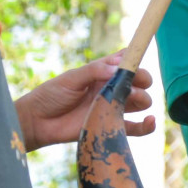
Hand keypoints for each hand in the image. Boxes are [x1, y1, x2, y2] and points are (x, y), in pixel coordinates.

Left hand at [14, 55, 153, 151]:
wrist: (37, 121)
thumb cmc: (51, 95)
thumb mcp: (70, 78)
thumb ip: (94, 71)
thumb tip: (119, 68)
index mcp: (102, 73)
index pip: (126, 62)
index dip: (135, 59)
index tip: (135, 61)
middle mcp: (111, 89)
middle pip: (139, 81)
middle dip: (142, 79)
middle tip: (132, 83)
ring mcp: (112, 108)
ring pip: (140, 101)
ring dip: (142, 98)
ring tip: (128, 99)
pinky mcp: (111, 127)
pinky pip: (136, 128)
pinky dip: (147, 125)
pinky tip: (150, 120)